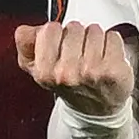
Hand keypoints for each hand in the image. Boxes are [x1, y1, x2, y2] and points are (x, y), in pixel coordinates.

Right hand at [15, 19, 135, 116]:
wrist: (96, 110)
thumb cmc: (70, 85)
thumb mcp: (40, 68)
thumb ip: (27, 45)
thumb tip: (24, 31)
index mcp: (44, 72)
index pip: (49, 29)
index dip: (57, 33)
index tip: (60, 45)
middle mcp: (66, 74)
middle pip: (73, 27)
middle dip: (77, 36)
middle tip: (78, 54)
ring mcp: (91, 72)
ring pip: (94, 30)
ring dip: (95, 40)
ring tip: (93, 57)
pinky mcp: (114, 70)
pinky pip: (113, 37)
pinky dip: (112, 44)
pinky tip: (107, 58)